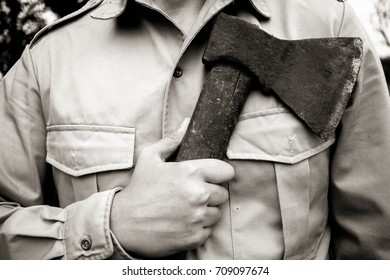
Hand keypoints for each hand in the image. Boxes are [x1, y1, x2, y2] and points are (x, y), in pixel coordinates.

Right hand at [110, 119, 234, 257]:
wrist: (123, 223)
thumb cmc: (138, 188)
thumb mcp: (150, 158)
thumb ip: (171, 140)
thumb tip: (187, 123)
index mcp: (191, 172)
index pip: (227, 172)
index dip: (220, 174)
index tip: (212, 177)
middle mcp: (198, 194)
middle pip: (223, 194)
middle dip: (211, 193)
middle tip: (192, 194)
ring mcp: (197, 217)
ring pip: (217, 213)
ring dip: (206, 211)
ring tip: (186, 209)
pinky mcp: (194, 237)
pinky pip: (208, 230)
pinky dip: (198, 228)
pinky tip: (182, 222)